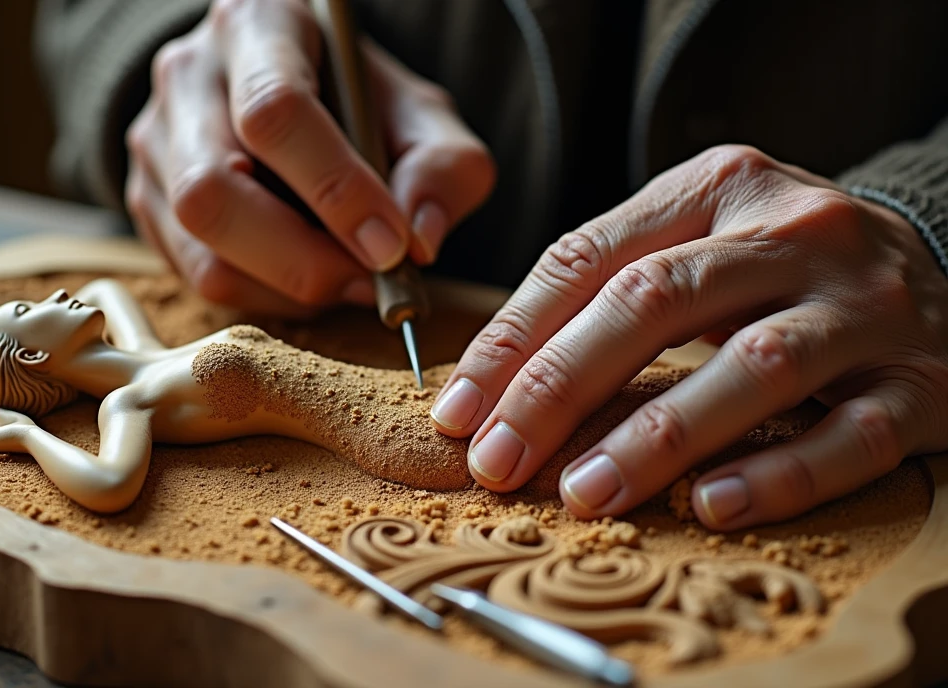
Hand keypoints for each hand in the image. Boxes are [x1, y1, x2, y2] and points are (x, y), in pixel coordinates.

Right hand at [125, 0, 494, 315]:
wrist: (298, 94)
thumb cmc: (363, 103)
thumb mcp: (422, 116)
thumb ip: (443, 168)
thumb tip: (418, 243)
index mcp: (259, 26)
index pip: (275, 111)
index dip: (336, 189)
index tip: (391, 246)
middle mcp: (188, 77)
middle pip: (213, 190)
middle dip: (303, 259)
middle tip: (371, 281)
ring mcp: (155, 141)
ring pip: (200, 246)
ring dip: (287, 288)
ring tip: (347, 281)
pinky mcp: (148, 198)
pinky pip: (198, 275)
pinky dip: (266, 296)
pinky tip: (310, 278)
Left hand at [430, 144, 947, 529]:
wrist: (939, 264)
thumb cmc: (782, 267)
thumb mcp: (702, 241)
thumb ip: (612, 289)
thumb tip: (497, 386)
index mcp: (718, 187)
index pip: (588, 258)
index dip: (513, 339)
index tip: (459, 411)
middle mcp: (793, 233)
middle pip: (653, 304)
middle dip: (557, 388)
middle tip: (497, 461)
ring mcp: (863, 307)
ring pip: (750, 369)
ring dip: (655, 438)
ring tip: (583, 492)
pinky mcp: (921, 382)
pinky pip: (849, 437)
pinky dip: (776, 475)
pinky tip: (708, 507)